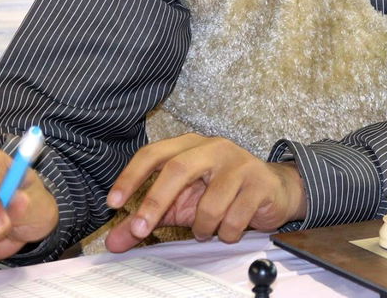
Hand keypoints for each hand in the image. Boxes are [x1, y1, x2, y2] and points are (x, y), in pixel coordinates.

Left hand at [104, 133, 306, 250]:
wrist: (273, 191)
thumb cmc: (221, 194)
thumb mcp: (180, 205)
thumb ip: (147, 220)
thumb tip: (113, 242)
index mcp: (190, 145)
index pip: (153, 153)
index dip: (131, 177)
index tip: (113, 204)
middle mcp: (213, 147)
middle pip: (177, 170)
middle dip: (155, 203)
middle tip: (140, 230)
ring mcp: (239, 163)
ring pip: (208, 204)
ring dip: (202, 228)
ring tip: (207, 230)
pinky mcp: (260, 183)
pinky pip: (233, 219)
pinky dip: (226, 233)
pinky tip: (230, 228)